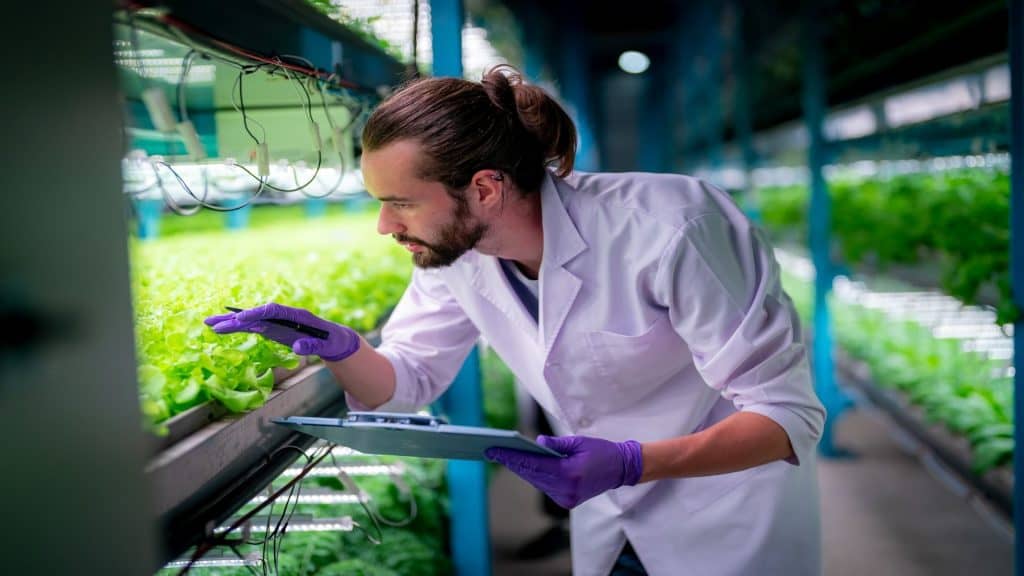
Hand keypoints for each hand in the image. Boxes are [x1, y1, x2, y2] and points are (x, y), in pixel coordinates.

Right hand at [204, 302, 360, 361]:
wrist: (335, 340)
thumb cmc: (333, 342)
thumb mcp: (327, 346)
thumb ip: (313, 347)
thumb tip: (298, 348)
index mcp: (297, 316)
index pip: (273, 311)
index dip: (256, 313)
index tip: (240, 319)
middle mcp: (284, 316)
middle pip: (257, 314)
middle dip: (235, 318)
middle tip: (213, 323)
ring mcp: (278, 322)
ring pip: (252, 320)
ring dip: (231, 323)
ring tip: (209, 324)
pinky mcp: (275, 330)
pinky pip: (254, 327)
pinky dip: (239, 328)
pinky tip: (223, 329)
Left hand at [485, 435, 643, 508]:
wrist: (621, 469)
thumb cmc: (602, 451)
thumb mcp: (579, 442)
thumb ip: (556, 444)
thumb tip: (535, 443)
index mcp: (570, 473)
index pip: (533, 464)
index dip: (511, 456)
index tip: (493, 450)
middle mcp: (567, 489)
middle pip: (532, 474)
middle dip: (512, 462)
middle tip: (492, 451)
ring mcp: (567, 498)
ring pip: (537, 482)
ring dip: (522, 469)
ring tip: (504, 456)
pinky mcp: (568, 501)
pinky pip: (546, 487)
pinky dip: (535, 476)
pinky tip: (523, 465)